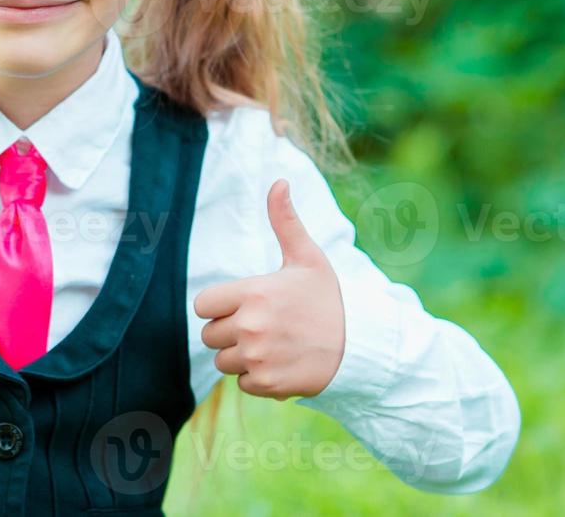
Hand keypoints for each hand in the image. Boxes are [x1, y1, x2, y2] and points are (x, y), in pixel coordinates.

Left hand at [194, 179, 344, 398]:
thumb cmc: (329, 299)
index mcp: (253, 293)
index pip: (203, 305)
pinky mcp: (267, 384)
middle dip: (230, 332)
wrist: (362, 346)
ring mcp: (258, 357)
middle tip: (263, 326)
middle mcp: (250, 326)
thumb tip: (279, 181)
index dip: (219, 306)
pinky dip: (257, 378)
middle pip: (210, 336)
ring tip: (273, 345)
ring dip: (241, 356)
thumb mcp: (307, 257)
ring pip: (223, 361)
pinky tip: (281, 363)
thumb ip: (285, 221)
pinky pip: (242, 383)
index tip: (242, 305)